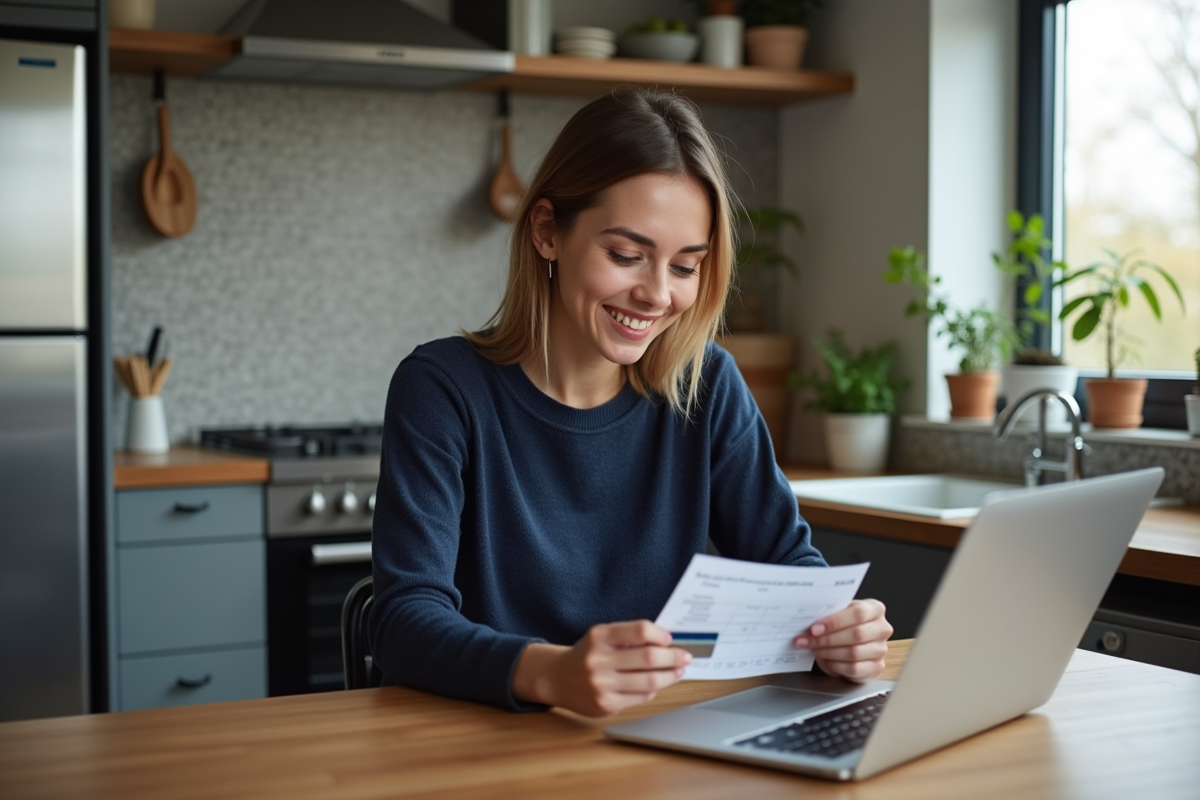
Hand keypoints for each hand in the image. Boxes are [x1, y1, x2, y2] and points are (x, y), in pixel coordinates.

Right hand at [512, 620, 691, 716]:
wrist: (556, 678)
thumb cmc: (587, 654)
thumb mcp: (602, 637)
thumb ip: (629, 636)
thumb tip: (668, 642)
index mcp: (599, 636)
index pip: (640, 630)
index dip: (661, 634)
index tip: (669, 638)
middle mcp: (598, 660)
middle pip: (649, 658)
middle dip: (673, 657)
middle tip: (685, 656)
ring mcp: (601, 684)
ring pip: (649, 682)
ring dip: (670, 676)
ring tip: (678, 671)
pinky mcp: (605, 704)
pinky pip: (640, 698)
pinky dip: (653, 690)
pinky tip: (657, 684)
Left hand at [793, 599, 891, 681]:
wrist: (855, 642)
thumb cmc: (846, 624)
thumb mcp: (840, 613)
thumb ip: (830, 614)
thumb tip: (810, 621)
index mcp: (875, 609)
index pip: (858, 613)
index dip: (835, 622)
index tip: (814, 628)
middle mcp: (882, 629)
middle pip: (857, 634)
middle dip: (827, 639)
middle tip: (808, 641)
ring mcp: (881, 649)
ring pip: (854, 652)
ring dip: (829, 652)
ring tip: (815, 650)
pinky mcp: (877, 667)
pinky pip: (855, 669)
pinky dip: (837, 665)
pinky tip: (827, 661)